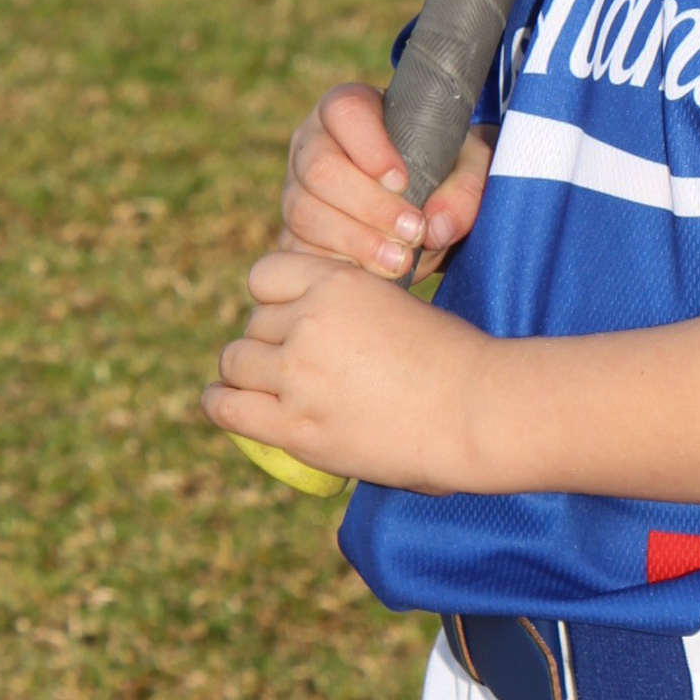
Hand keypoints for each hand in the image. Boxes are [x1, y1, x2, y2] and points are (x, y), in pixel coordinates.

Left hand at [202, 250, 489, 491]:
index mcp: (338, 282)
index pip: (264, 275)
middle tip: (297, 365)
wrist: (476, 409)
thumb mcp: (396, 306)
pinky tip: (233, 404)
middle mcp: (309, 321)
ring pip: (235, 361)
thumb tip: (319, 324)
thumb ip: (349, 311)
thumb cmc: (454, 361)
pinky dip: (223, 403)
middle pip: (253, 322)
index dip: (276, 298)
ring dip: (248, 374)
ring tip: (270, 388)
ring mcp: (297, 374)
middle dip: (270, 341)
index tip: (293, 319)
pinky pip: (226, 407)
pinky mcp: (294, 424)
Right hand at [281, 82, 493, 276]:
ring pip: (305, 212)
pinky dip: (338, 265)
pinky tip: (375, 274)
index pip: (345, 111)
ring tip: (400, 260)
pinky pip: (299, 251)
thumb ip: (465, 189)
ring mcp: (296, 189)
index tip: (402, 181)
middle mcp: (312, 143)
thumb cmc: (445, 170)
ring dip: (356, 241)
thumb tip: (435, 228)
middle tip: (413, 231)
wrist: (428, 207)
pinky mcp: (293, 233)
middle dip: (370, 206)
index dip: (371, 148)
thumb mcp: (470, 167)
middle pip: (319, 169)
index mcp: (350, 108)